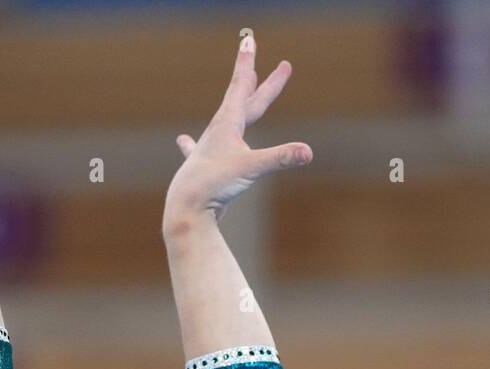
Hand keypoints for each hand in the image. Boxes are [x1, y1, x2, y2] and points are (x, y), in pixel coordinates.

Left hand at [164, 34, 311, 226]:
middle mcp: (219, 131)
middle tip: (282, 65)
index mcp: (228, 123)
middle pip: (245, 100)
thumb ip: (280, 158)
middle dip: (262, 81)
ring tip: (243, 88)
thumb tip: (307, 152)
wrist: (186, 207)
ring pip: (228, 118)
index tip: (248, 40)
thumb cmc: (214, 183)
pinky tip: (182, 140)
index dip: (247, 63)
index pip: (241, 86)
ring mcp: (210, 148)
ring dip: (239, 102)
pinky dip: (193, 142)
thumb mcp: (251, 168)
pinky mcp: (205, 166)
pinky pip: (198, 148)